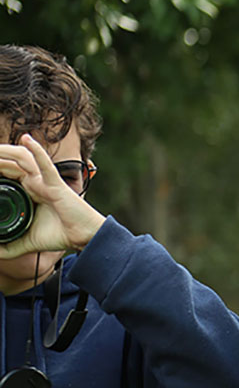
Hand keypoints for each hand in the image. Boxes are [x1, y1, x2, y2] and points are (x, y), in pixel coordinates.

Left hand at [0, 135, 104, 257]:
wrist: (82, 238)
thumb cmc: (60, 235)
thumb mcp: (26, 242)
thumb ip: (8, 248)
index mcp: (28, 192)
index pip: (6, 174)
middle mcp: (35, 183)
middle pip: (10, 163)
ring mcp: (45, 181)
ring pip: (23, 158)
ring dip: (7, 150)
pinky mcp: (56, 184)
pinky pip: (44, 164)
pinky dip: (37, 150)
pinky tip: (27, 139)